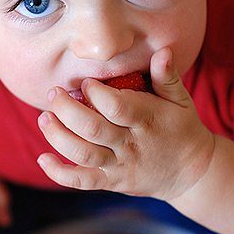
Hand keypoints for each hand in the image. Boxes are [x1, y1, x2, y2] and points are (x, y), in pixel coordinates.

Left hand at [37, 47, 214, 201]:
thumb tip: (162, 51)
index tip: (86, 83)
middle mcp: (131, 145)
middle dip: (67, 110)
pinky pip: (82, 181)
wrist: (191, 173)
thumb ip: (167, 76)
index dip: (96, 94)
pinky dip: (59, 173)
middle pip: (93, 130)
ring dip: (58, 136)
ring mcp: (120, 166)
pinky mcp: (111, 182)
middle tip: (54, 94)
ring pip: (83, 155)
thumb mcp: (181, 100)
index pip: (117, 106)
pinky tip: (43, 158)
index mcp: (148, 120)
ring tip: (44, 118)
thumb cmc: (181, 128)